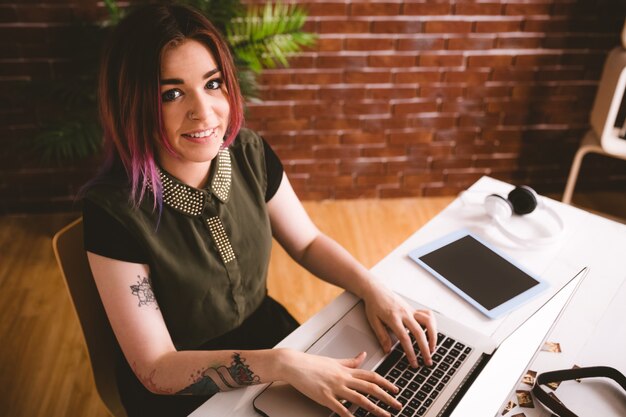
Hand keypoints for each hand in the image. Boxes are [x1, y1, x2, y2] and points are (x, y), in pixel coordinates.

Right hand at [280, 349, 400, 416]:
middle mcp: (343, 378)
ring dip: (375, 408)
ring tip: (386, 415)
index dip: (385, 383)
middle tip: (398, 404)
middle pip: (370, 387)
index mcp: (346, 370)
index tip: (395, 389)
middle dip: (386, 397)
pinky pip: (340, 408)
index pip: (371, 376)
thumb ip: (350, 361)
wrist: (293, 364)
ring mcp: (334, 388)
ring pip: (360, 398)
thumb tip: (363, 355)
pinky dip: (350, 415)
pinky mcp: (324, 397)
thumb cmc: (312, 363)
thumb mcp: (334, 361)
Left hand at [361, 281, 436, 367]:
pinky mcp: (414, 309)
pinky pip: (428, 315)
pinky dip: (432, 324)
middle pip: (419, 333)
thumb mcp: (373, 321)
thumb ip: (382, 336)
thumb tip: (387, 351)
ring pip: (428, 322)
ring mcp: (411, 310)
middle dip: (425, 349)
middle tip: (428, 361)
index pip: (405, 338)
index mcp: (393, 318)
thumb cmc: (374, 305)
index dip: (410, 352)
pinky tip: (432, 333)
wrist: (376, 290)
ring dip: (433, 336)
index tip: (414, 362)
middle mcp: (405, 314)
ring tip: (433, 348)